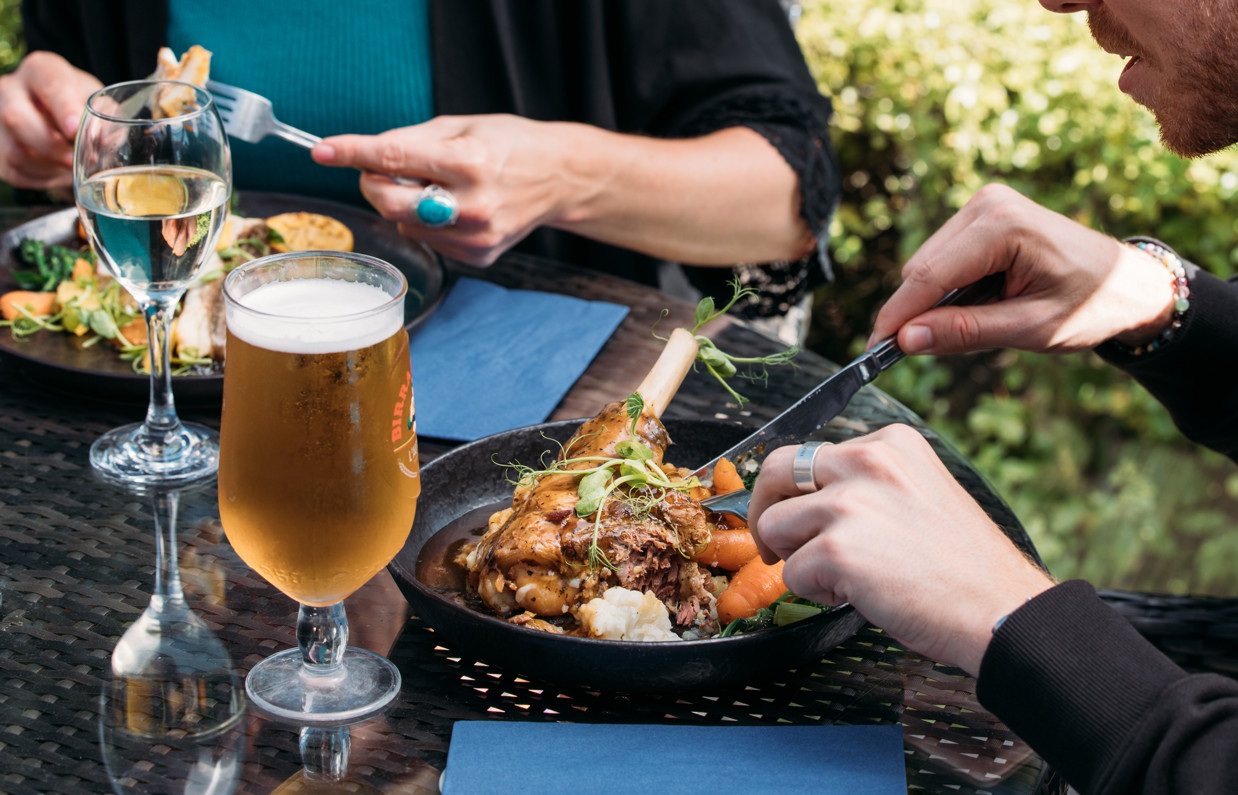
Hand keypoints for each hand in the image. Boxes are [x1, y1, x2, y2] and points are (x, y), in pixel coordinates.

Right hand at [0, 51, 101, 190]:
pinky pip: (15, 171)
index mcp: (41, 70)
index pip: (50, 84)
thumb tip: (101, 138)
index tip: (74, 130)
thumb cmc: (82, 107)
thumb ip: (104, 118)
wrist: (61, 122)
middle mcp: (11, 88)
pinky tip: (57, 172)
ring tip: (71, 168)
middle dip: (50, 146)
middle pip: (16, 118)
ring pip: (13, 151)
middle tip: (74, 160)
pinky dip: (42, 178)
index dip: (63, 108)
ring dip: (47, 167)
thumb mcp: (98, 104)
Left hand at [314, 114, 574, 265]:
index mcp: (469, 162)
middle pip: (390, 203)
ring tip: (442, 187)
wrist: (559, 179)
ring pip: (405, 224)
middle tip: (381, 171)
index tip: (322, 151)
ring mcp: (476, 236)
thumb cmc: (509, 145)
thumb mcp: (462, 125)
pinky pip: (428, 241)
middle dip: (374, 185)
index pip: (395, 159)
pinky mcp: (478, 256)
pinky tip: (457, 209)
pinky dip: (429, 224)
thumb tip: (364, 156)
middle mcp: (472, 205)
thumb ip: (410, 141)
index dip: (353, 153)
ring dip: (406, 205)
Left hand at [747, 424, 1053, 675]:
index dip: (799, 491)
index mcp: (890, 443)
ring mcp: (849, 503)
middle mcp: (867, 460)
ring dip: (794, 557)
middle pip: (776, 469)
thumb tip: (808, 498)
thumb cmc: (963, 566)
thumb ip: (867, 485)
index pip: (812, 453)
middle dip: (765, 509)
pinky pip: (790, 573)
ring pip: (775, 525)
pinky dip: (814, 593)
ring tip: (838, 577)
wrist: (999, 611)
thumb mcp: (919, 493)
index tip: (804, 516)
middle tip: (776, 543)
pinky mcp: (835, 548)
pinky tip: (855, 595)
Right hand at [867, 183, 1177, 355]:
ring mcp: (983, 204)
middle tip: (927, 352)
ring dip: (936, 301)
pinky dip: (949, 288)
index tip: (872, 351)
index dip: (897, 316)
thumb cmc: (1090, 305)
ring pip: (926, 265)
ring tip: (982, 320)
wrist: (1129, 282)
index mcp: (1003, 226)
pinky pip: (942, 258)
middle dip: (917, 312)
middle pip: (921, 269)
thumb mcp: (1030, 329)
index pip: (929, 276)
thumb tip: (906, 341)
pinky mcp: (981, 215)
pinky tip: (982, 302)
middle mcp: (987, 204)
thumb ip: (965, 333)